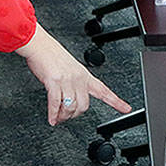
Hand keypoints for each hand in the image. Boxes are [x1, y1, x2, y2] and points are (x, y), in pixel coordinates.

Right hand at [16, 24, 131, 124]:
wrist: (39, 45)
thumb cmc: (51, 56)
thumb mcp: (70, 68)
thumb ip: (74, 83)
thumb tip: (71, 100)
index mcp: (84, 75)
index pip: (104, 90)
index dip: (116, 101)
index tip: (126, 108)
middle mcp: (78, 78)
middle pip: (84, 106)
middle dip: (74, 115)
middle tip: (66, 117)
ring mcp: (67, 80)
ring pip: (70, 107)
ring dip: (63, 116)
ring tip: (58, 118)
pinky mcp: (54, 82)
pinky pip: (56, 103)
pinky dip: (53, 114)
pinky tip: (52, 119)